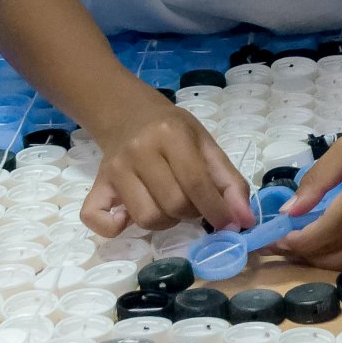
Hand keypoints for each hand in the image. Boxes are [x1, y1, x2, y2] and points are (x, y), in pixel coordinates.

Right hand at [80, 88, 250, 235]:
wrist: (130, 114)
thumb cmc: (175, 132)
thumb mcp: (207, 146)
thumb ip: (230, 182)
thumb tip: (244, 221)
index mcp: (171, 134)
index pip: (195, 182)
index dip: (216, 209)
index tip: (229, 224)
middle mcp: (139, 150)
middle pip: (172, 204)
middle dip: (192, 213)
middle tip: (194, 203)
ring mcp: (114, 169)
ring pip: (146, 217)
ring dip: (165, 221)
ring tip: (169, 205)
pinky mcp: (96, 185)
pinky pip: (97, 220)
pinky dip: (113, 228)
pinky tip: (128, 218)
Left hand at [275, 100, 341, 268]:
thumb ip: (318, 178)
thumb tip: (291, 211)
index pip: (327, 231)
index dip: (297, 241)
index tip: (274, 239)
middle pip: (336, 252)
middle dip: (302, 254)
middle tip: (279, 246)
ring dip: (320, 259)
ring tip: (299, 246)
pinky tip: (329, 243)